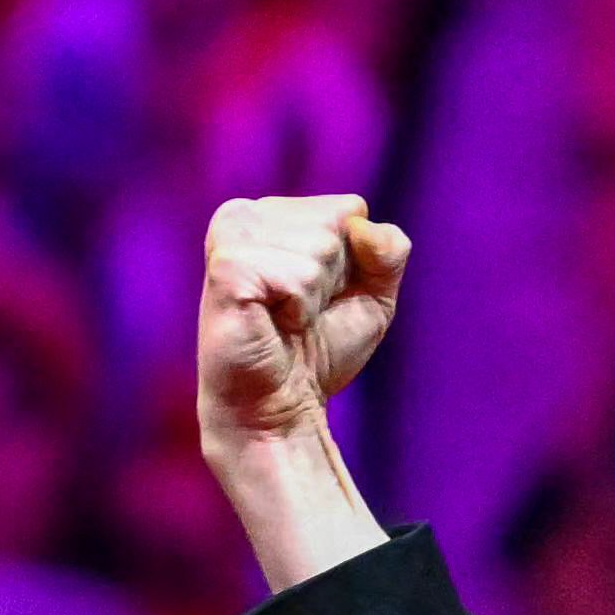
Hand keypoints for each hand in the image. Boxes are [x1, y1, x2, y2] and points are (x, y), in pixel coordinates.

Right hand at [196, 194, 409, 458]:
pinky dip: (299, 308)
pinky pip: (298, 276)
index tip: (322, 297)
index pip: (350, 210)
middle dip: (336, 280)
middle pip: (337, 226)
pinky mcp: (226, 265)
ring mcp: (231, 236)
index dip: (355, 264)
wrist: (280, 405)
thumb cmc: (319, 351)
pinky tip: (274, 321)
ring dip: (315, 297)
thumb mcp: (373, 296)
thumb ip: (388, 251)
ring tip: (285, 318)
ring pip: (320, 248)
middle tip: (301, 313)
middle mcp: (246, 214)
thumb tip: (363, 222)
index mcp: (274, 213)